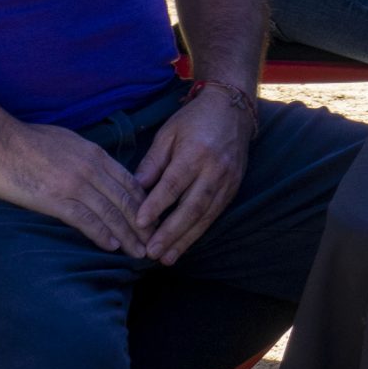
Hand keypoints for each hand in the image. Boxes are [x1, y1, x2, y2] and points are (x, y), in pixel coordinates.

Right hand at [0, 120, 146, 255]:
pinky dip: (102, 234)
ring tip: (139, 252)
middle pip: (126, 200)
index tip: (154, 220)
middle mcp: (91, 169)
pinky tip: (112, 247)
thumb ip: (85, 157)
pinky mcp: (55, 199)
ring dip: (128, 235)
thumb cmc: (24, 140)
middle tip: (155, 242)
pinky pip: (86, 219)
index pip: (130, 182)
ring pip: (111, 213)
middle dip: (144, 224)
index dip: (146, 203)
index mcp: (94, 154)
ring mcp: (74, 184)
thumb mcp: (66, 141)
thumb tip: (96, 170)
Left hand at [133, 91, 253, 263]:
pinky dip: (198, 232)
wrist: (233, 110)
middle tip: (151, 252)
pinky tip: (183, 245)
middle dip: (171, 232)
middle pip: (192, 206)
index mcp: (195, 152)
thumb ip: (152, 163)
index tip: (139, 223)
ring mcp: (227, 181)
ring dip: (185, 239)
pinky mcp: (233, 189)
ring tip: (166, 258)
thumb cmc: (194, 119)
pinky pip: (214, 214)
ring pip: (205, 216)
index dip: (156, 205)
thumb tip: (133, 190)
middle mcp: (215, 170)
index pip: (174, 184)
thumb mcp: (168, 134)